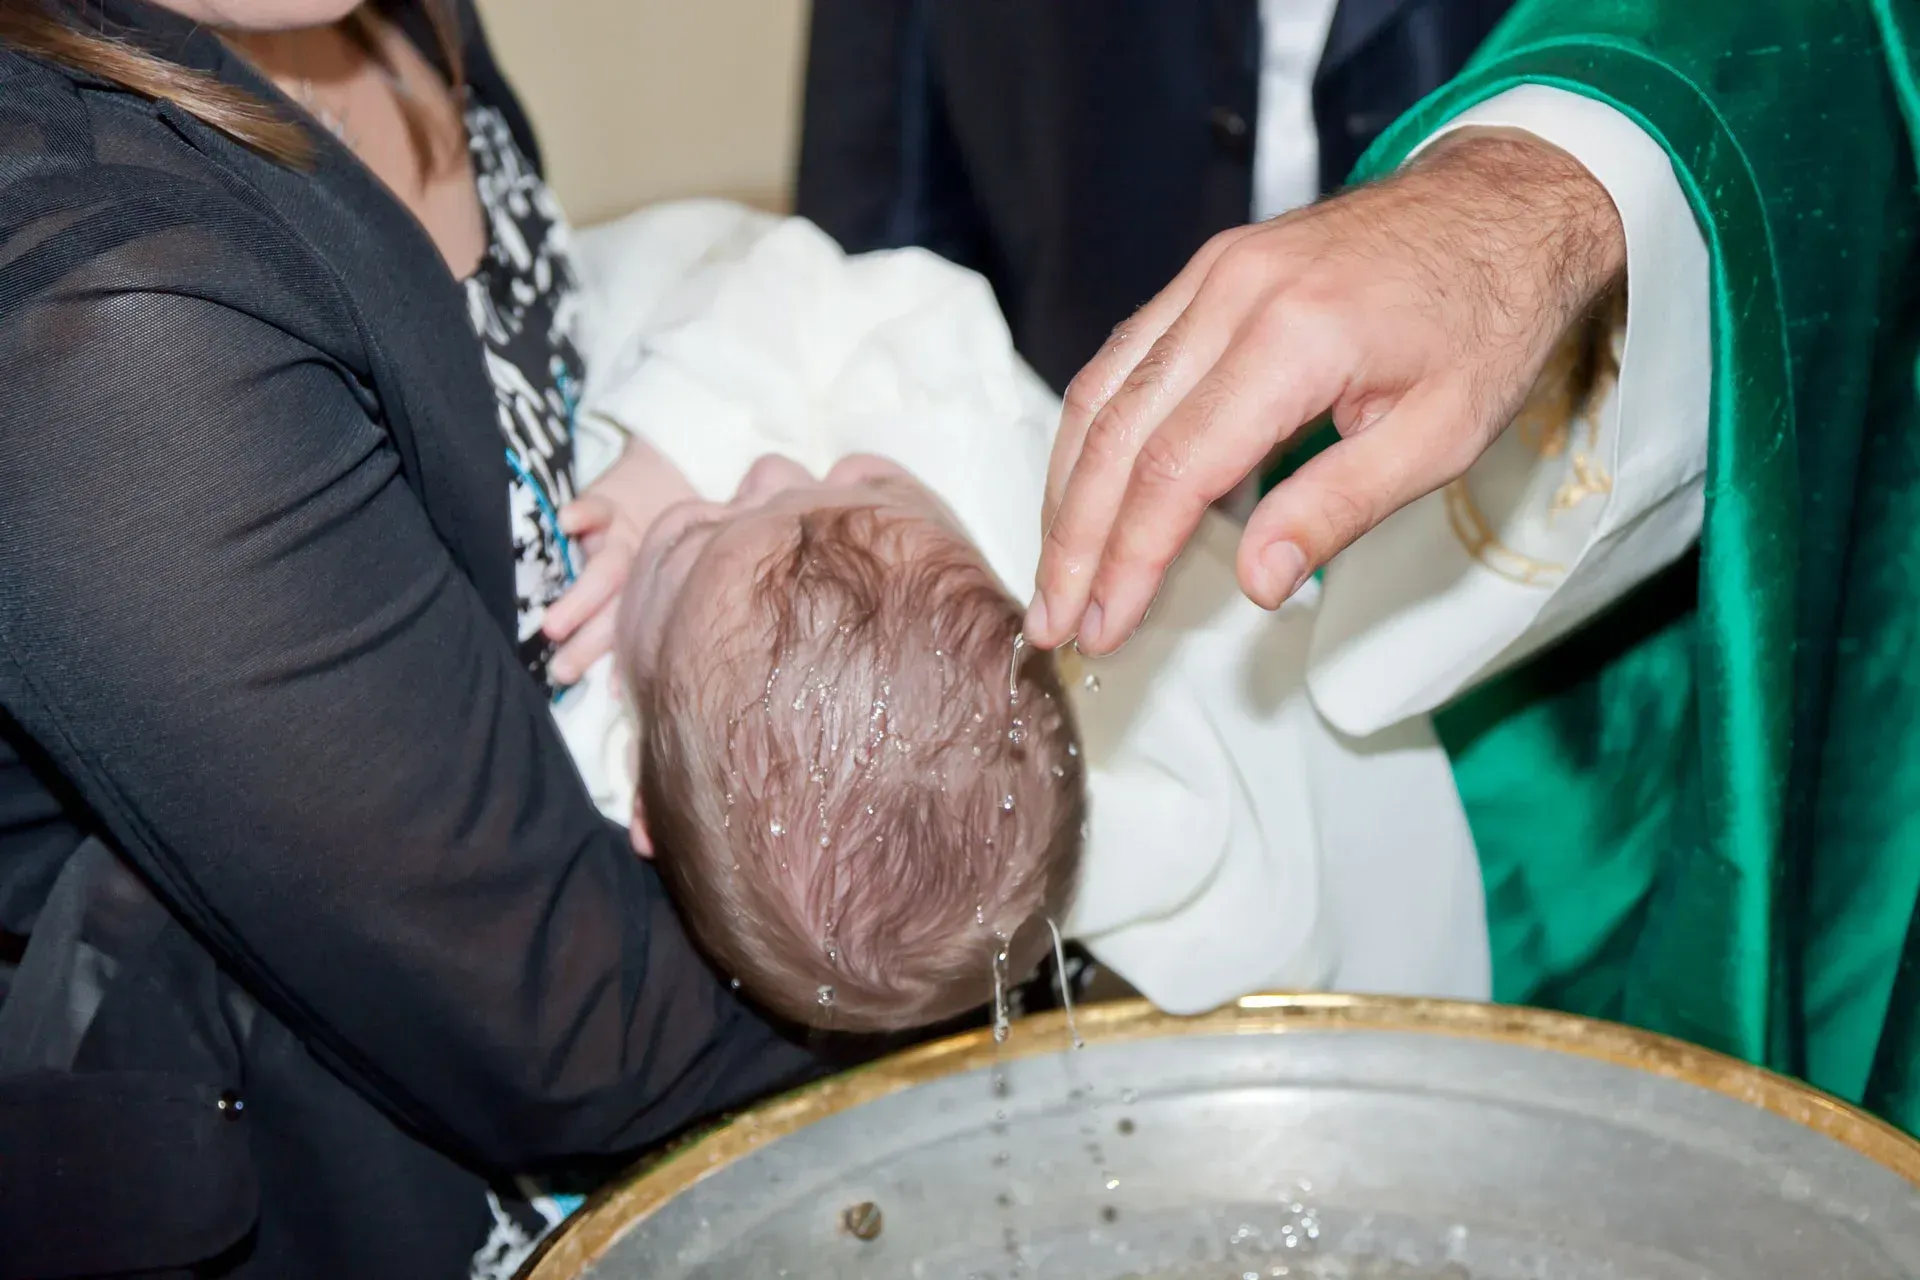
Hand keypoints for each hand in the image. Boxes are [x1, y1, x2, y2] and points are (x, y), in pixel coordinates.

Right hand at [543, 492, 644, 685]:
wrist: (663, 474)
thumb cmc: (654, 534)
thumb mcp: (656, 571)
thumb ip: (646, 611)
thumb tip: (632, 684)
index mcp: (644, 594)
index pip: (630, 632)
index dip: (623, 661)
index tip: (613, 693)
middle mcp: (634, 574)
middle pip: (614, 612)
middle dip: (589, 641)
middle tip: (563, 672)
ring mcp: (620, 541)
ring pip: (604, 571)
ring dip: (581, 598)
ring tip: (553, 626)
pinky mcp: (607, 506)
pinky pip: (595, 509)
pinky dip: (583, 514)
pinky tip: (566, 522)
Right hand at [1025, 130, 1626, 654]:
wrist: (1507, 204)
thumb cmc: (1488, 321)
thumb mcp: (1442, 435)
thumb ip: (1339, 507)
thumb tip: (1254, 582)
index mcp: (1295, 337)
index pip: (1175, 469)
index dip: (1128, 559)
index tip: (1103, 625)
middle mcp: (1232, 294)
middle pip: (1117, 434)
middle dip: (1075, 540)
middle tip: (1055, 621)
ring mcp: (1211, 274)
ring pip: (1102, 392)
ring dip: (1067, 492)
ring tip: (1055, 573)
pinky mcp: (1207, 272)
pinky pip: (1123, 358)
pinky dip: (1093, 436)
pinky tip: (1086, 492)